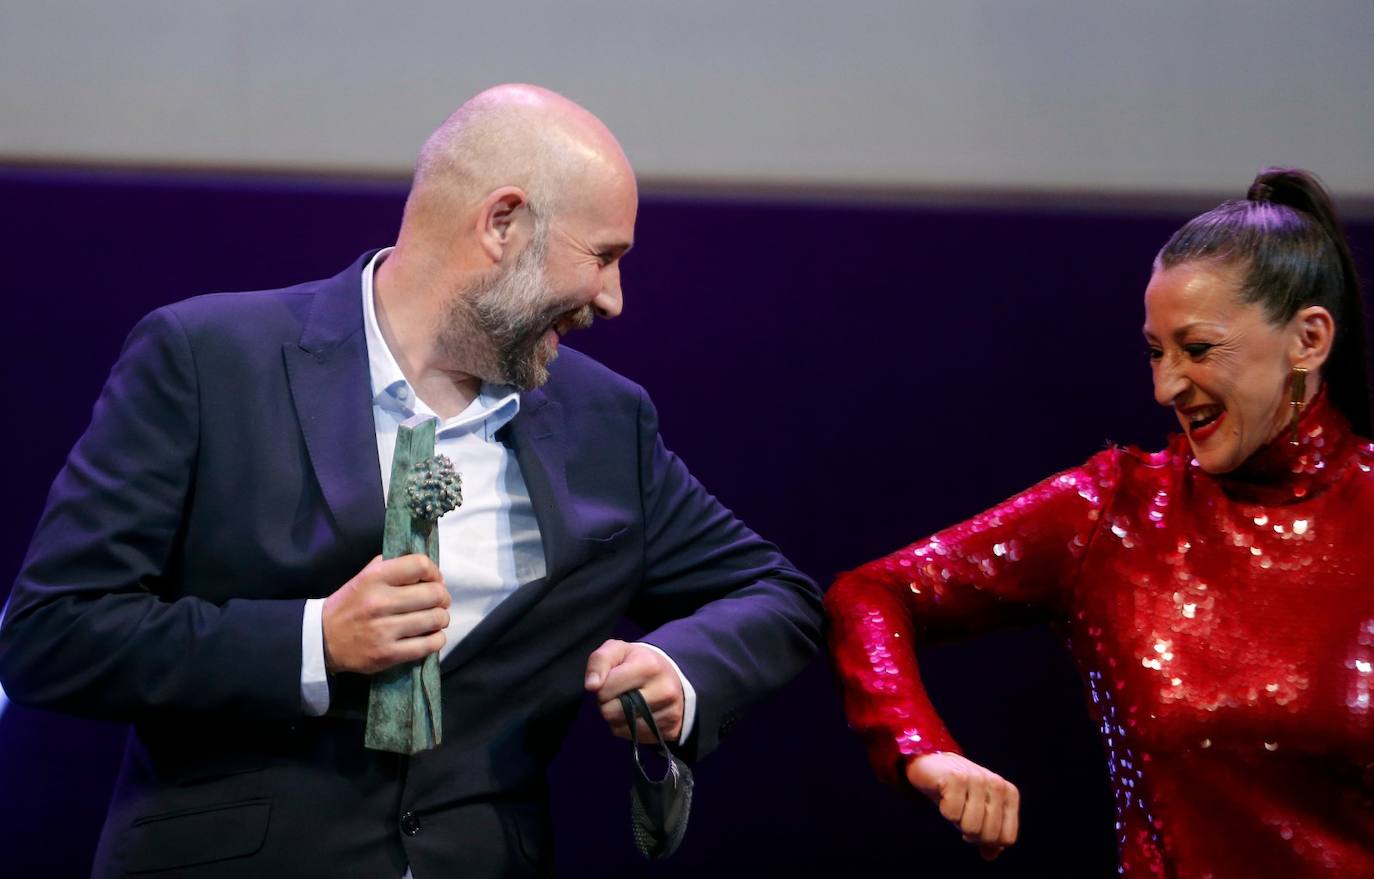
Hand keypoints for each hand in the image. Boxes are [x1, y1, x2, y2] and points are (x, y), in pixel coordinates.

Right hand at [321, 554, 449, 673]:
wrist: (322, 640)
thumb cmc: (349, 605)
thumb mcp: (362, 577)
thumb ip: (390, 566)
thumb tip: (424, 567)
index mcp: (374, 578)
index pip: (420, 565)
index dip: (434, 572)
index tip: (433, 580)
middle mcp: (380, 602)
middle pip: (434, 594)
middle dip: (443, 597)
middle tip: (439, 602)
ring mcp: (384, 630)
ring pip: (435, 619)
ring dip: (441, 618)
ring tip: (435, 619)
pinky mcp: (388, 654)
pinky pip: (429, 645)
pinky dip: (437, 639)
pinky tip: (431, 636)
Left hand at [584, 639, 684, 742]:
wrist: (669, 676)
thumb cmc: (638, 661)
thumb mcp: (617, 650)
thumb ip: (599, 661)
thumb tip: (591, 686)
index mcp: (649, 665)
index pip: (605, 690)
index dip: (601, 686)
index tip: (610, 680)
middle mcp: (664, 690)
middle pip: (611, 712)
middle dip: (607, 703)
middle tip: (617, 693)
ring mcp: (670, 712)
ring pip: (620, 727)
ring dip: (616, 717)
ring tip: (627, 702)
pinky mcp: (671, 729)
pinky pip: (633, 737)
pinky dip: (628, 728)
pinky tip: (636, 714)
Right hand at [906, 752, 1018, 860]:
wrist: (932, 764)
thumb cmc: (959, 793)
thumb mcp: (979, 814)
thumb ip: (990, 836)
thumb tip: (990, 855)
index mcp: (1009, 793)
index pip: (1007, 838)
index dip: (988, 841)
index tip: (976, 825)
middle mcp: (997, 784)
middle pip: (990, 835)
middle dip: (972, 834)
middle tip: (962, 815)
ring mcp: (977, 779)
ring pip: (971, 827)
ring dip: (957, 821)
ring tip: (954, 804)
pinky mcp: (955, 777)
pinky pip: (951, 814)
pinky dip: (944, 810)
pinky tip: (944, 795)